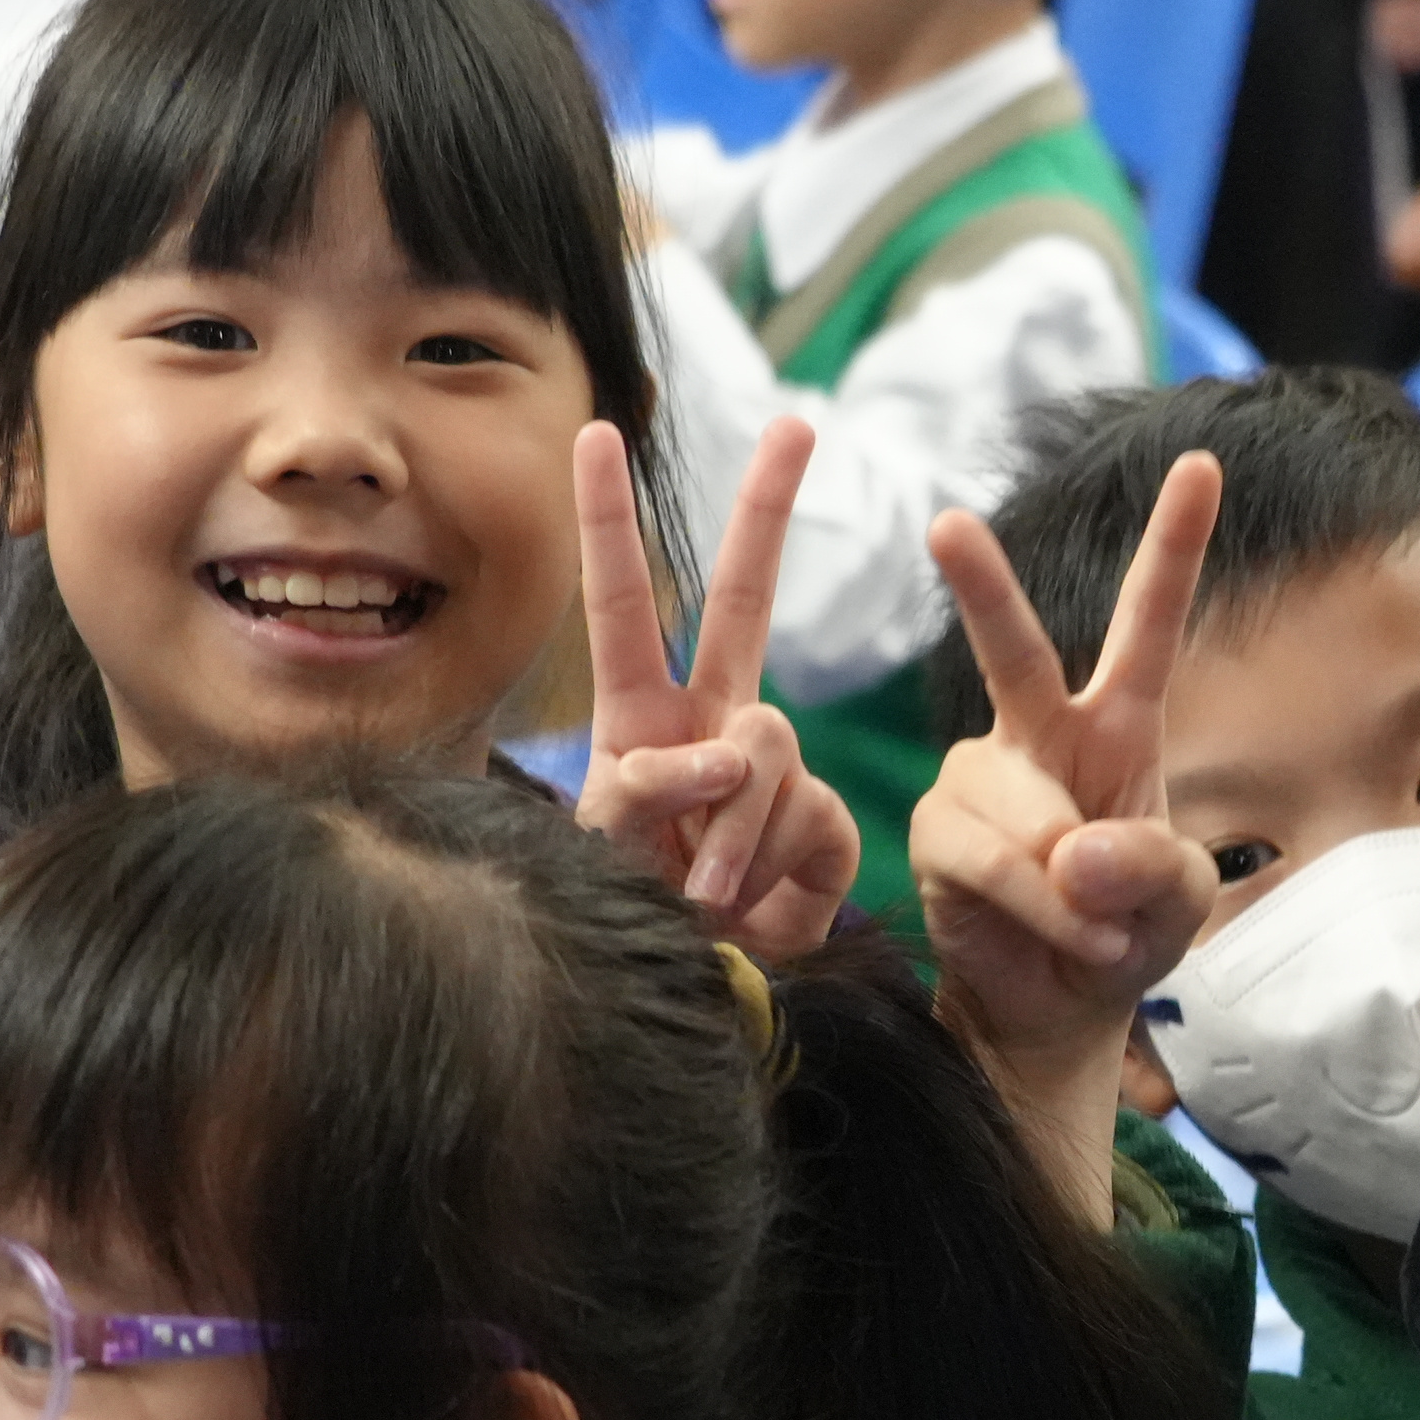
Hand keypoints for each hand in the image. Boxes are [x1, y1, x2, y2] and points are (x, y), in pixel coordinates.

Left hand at [574, 415, 862, 960]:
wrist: (703, 995)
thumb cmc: (631, 916)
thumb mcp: (603, 848)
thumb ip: (643, 787)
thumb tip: (728, 748)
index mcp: (639, 717)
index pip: (622, 604)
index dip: (606, 520)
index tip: (594, 432)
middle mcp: (713, 725)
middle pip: (744, 600)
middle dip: (768, 512)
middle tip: (797, 425)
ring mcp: (774, 772)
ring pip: (764, 745)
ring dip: (729, 827)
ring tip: (701, 892)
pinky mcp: (825, 823)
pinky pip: (806, 814)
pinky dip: (768, 863)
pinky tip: (752, 904)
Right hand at [910, 454, 1224, 1226]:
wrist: (1056, 1008)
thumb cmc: (1122, 934)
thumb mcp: (1176, 903)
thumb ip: (1150, 869)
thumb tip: (1074, 850)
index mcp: (1117, 723)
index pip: (1148, 621)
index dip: (1174, 545)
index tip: (1201, 462)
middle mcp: (1039, 731)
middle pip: (1012, 647)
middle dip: (980, 585)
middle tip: (948, 526)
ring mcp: (980, 776)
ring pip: (1019, 809)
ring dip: (1064, 884)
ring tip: (1094, 932)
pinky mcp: (938, 830)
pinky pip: (985, 857)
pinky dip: (1031, 904)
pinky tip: (1059, 936)